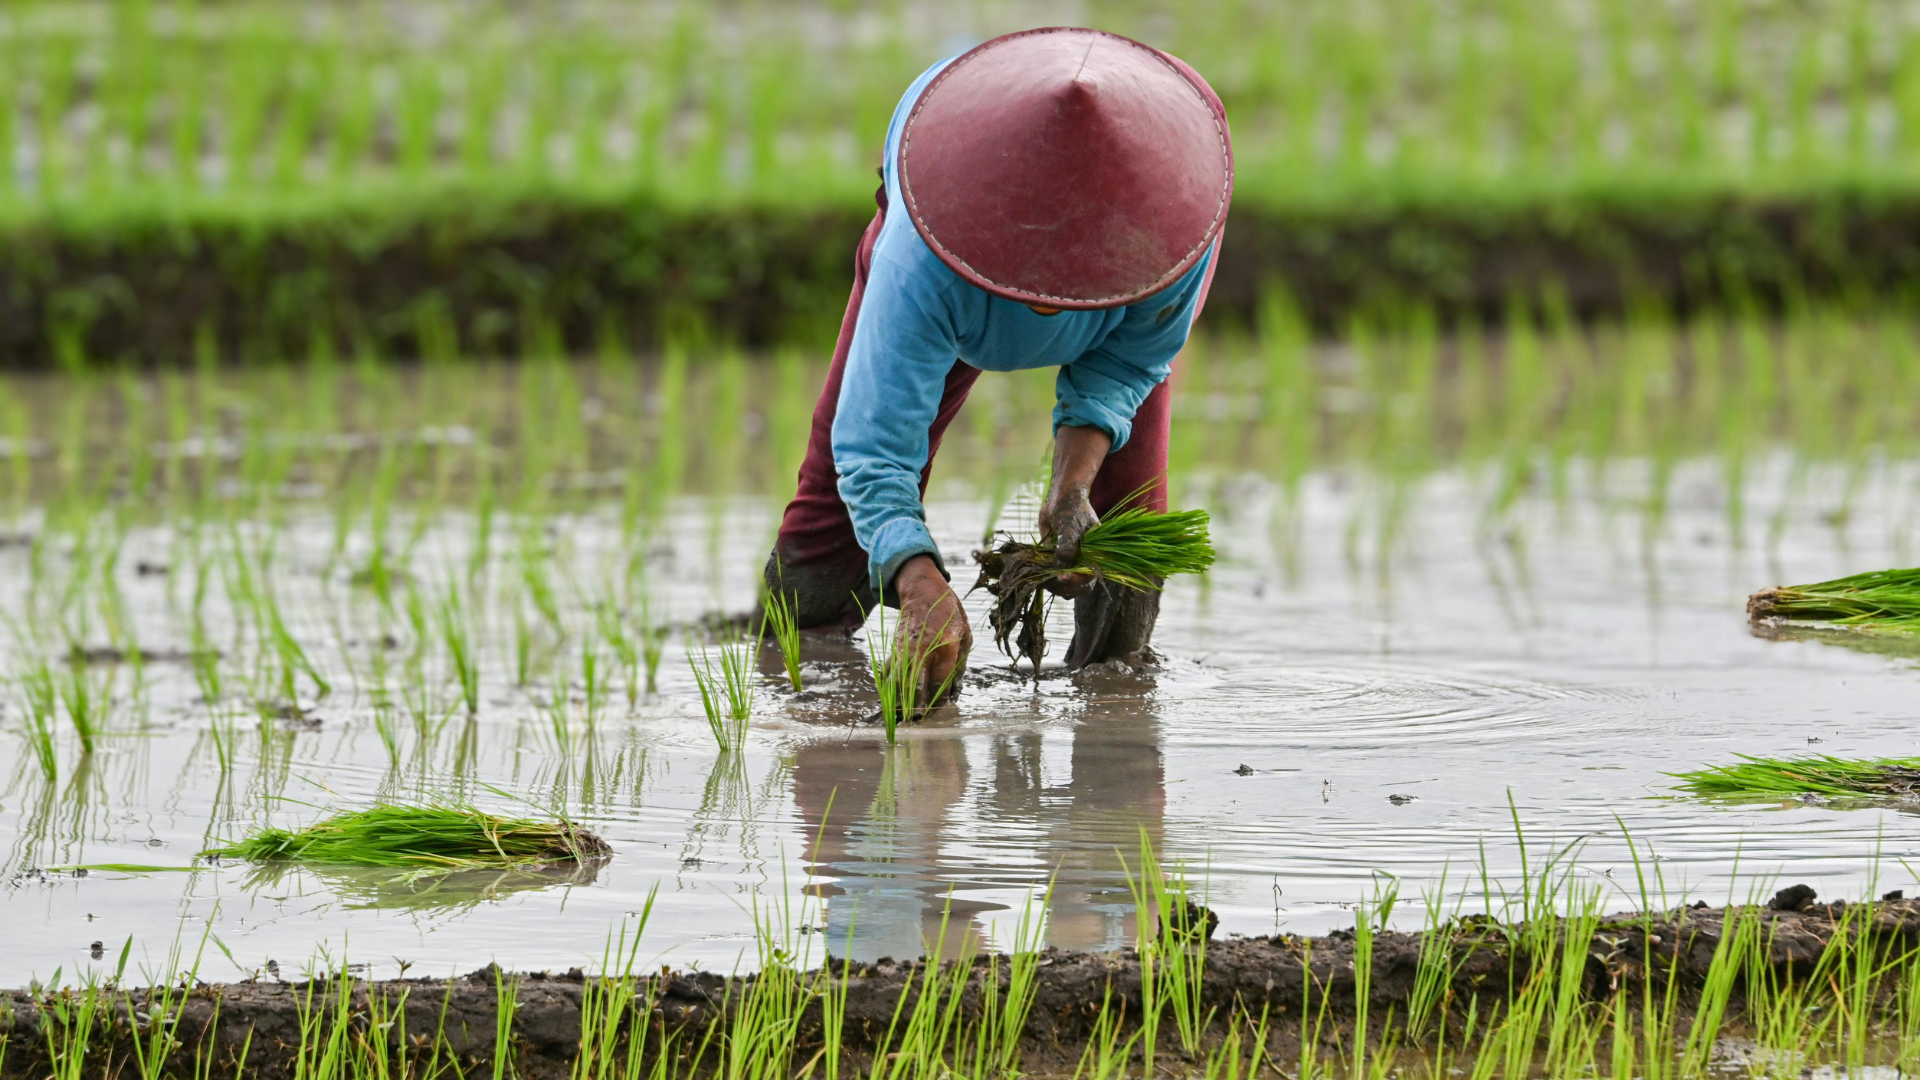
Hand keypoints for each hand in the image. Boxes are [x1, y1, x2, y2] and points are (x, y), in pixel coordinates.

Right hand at [894, 555, 970, 704]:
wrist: (923, 590)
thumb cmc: (949, 612)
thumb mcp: (965, 634)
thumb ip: (960, 664)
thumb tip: (954, 691)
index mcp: (947, 644)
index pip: (941, 681)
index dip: (939, 699)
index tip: (940, 708)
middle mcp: (925, 648)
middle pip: (918, 685)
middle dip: (918, 707)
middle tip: (919, 720)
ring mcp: (908, 647)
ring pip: (901, 681)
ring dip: (901, 701)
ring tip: (904, 717)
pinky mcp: (896, 647)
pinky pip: (890, 671)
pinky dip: (890, 686)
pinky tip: (890, 699)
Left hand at [1038, 485, 1097, 598]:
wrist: (1060, 496)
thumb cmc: (1071, 508)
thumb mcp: (1070, 527)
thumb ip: (1067, 548)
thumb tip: (1061, 569)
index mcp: (1095, 557)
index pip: (1088, 579)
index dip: (1076, 582)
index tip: (1061, 578)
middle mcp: (1083, 563)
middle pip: (1075, 588)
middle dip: (1062, 587)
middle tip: (1048, 580)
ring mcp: (1069, 563)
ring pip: (1061, 585)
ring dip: (1051, 585)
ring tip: (1040, 575)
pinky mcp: (1055, 561)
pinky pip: (1050, 576)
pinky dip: (1042, 577)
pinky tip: (1034, 571)